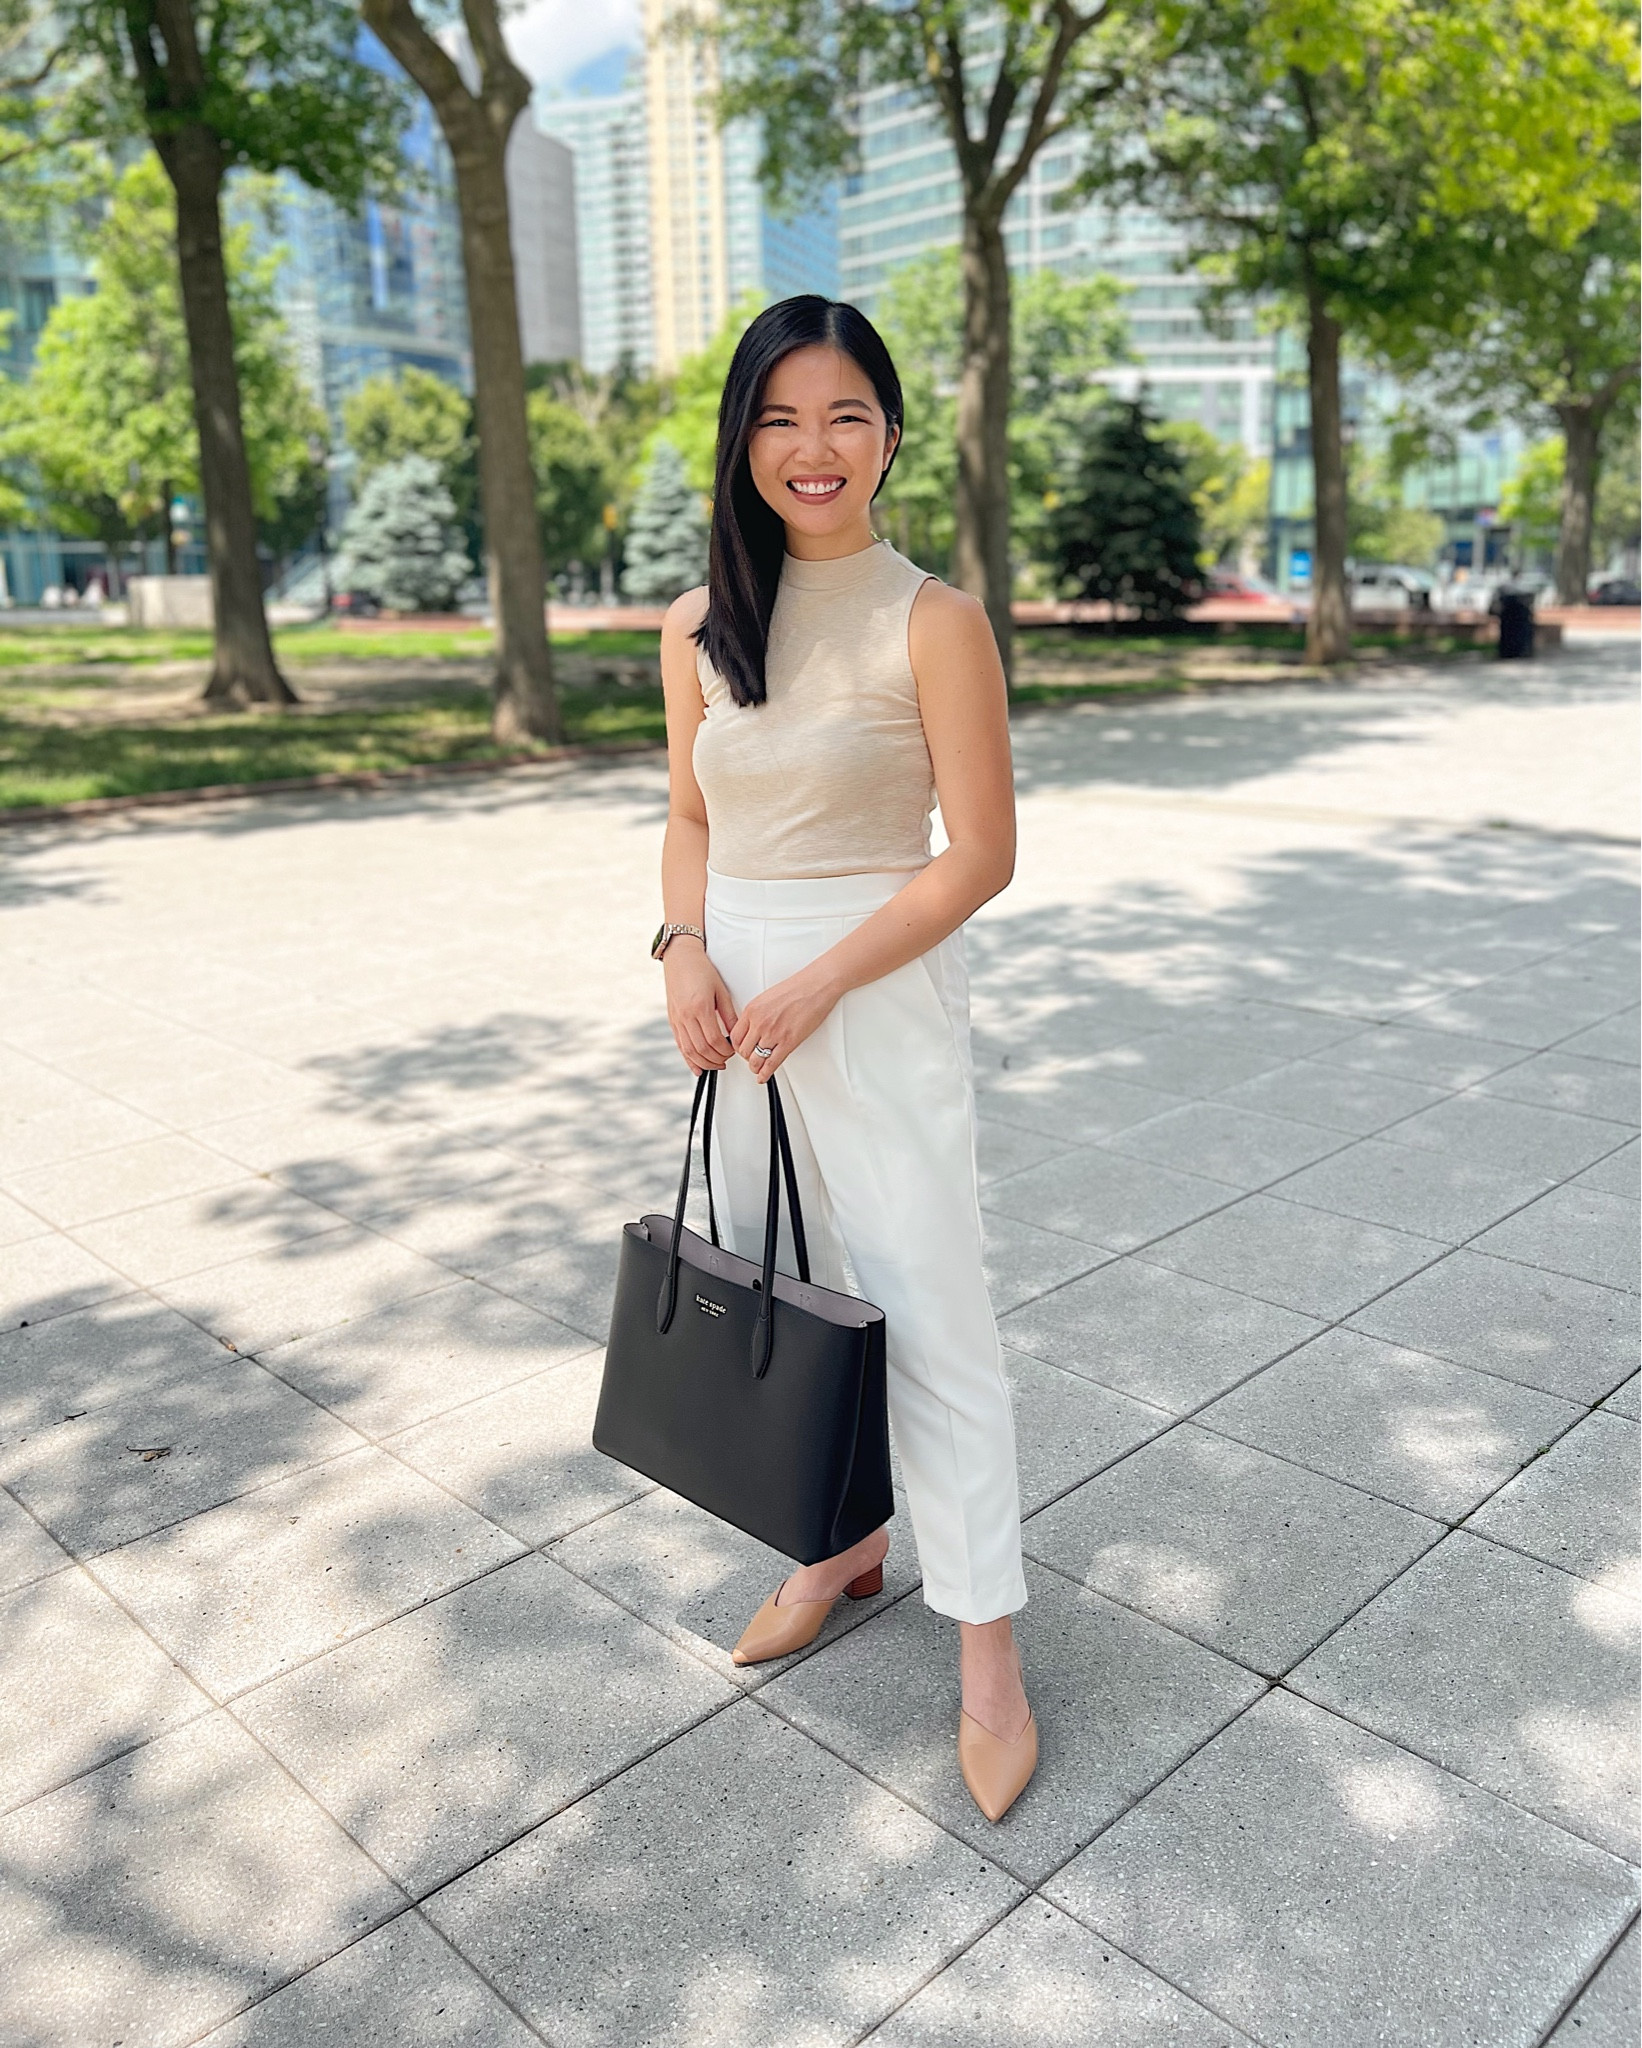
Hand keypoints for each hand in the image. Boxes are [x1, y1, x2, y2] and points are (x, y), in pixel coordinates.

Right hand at [664, 944, 736, 1074]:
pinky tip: (697, 1067)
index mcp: (700, 1007)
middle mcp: (686, 1015)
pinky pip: (679, 1045)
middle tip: (727, 1060)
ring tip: (716, 1065)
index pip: (714, 1039)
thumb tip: (737, 1033)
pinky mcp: (672, 1020)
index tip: (733, 1050)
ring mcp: (677, 1019)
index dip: (725, 1050)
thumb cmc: (701, 970)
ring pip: (689, 1051)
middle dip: (716, 1059)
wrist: (680, 959)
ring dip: (704, 1062)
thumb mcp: (720, 990)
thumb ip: (729, 1014)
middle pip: (701, 1049)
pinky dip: (688, 1059)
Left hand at [729, 964, 840, 1082]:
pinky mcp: (788, 1042)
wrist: (816, 986)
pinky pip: (771, 1064)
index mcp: (752, 1010)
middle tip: (750, 1058)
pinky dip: (765, 1074)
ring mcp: (773, 1034)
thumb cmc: (797, 988)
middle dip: (746, 1057)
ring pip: (755, 1060)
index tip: (741, 1049)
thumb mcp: (767, 997)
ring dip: (755, 1067)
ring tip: (757, 1068)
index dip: (737, 1046)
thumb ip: (757, 1014)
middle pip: (743, 1051)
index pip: (735, 1036)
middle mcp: (760, 1022)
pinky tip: (763, 1076)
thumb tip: (753, 1027)